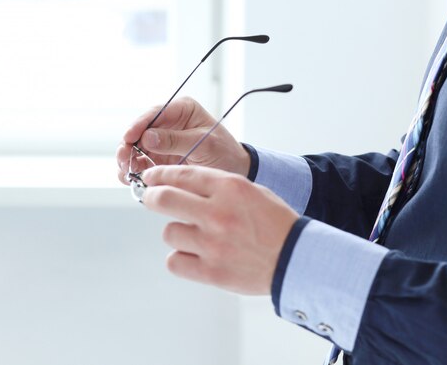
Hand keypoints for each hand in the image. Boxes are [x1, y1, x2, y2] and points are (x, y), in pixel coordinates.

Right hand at [116, 97, 250, 184]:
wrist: (234, 170)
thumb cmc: (225, 151)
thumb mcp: (204, 144)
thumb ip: (176, 140)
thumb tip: (148, 137)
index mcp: (182, 110)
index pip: (155, 113)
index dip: (139, 125)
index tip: (129, 137)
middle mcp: (168, 123)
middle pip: (140, 130)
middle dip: (129, 145)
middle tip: (124, 159)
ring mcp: (162, 141)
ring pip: (136, 148)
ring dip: (128, 159)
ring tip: (126, 171)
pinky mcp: (159, 158)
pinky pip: (141, 163)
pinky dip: (134, 171)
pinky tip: (131, 178)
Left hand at [140, 165, 298, 294]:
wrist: (295, 259)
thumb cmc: (275, 224)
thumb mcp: (251, 191)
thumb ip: (216, 186)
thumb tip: (178, 184)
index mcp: (230, 188)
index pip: (182, 174)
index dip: (159, 175)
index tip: (151, 178)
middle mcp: (218, 213)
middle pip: (163, 199)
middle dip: (151, 197)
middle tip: (150, 198)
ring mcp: (212, 244)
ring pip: (169, 232)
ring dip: (177, 233)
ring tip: (196, 237)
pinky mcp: (211, 271)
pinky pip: (175, 261)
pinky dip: (181, 259)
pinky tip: (196, 256)